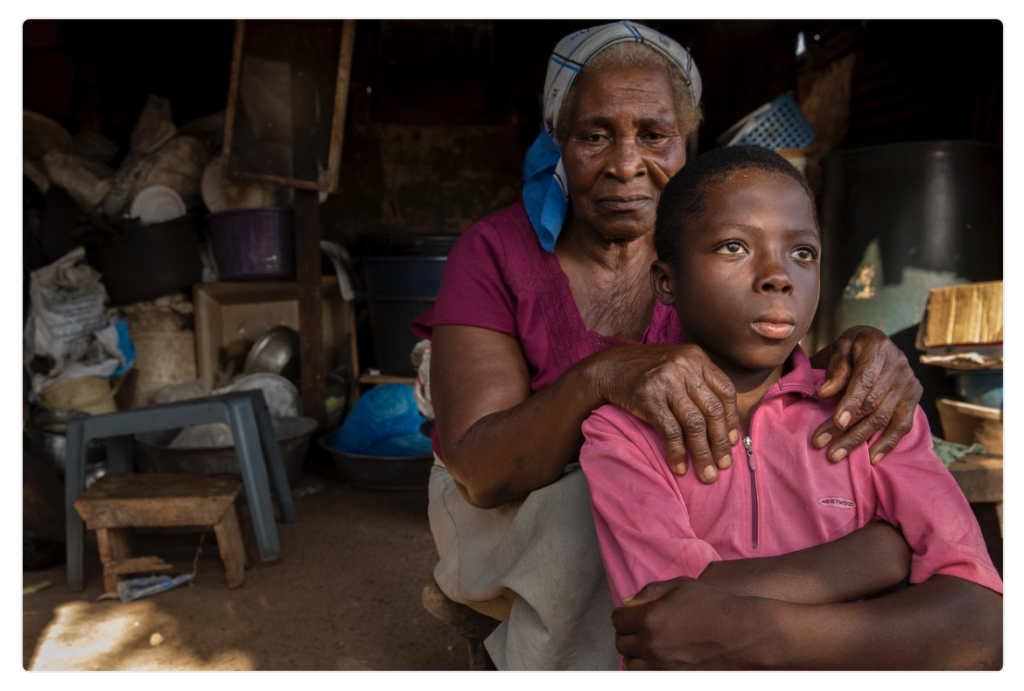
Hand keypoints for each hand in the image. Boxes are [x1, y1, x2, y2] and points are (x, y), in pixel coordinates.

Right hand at [591, 344, 738, 482]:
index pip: (725, 392)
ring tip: (707, 474)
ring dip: (703, 453)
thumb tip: (726, 421)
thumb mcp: (678, 365)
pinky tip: (679, 467)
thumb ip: (700, 383)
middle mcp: (684, 367)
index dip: (731, 420)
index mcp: (697, 358)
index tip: (733, 442)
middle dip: (721, 442)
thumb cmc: (648, 371)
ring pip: (695, 424)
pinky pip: (670, 431)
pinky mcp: (648, 398)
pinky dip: (677, 452)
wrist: (610, 367)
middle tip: (724, 465)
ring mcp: (666, 382)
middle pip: (712, 410)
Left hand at [612, 577, 767, 669]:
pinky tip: (656, 654)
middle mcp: (652, 644)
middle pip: (621, 643)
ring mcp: (662, 664)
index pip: (618, 621)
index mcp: (650, 619)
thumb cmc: (713, 605)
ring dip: (634, 652)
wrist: (740, 632)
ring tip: (646, 641)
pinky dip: (646, 665)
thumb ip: (649, 592)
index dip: (622, 614)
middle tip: (636, 625)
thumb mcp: (680, 586)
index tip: (628, 612)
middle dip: (625, 632)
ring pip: (630, 663)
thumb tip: (628, 601)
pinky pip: (647, 674)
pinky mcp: (673, 676)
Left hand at [812, 326, 921, 464]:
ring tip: (836, 455)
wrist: (879, 342)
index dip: (851, 403)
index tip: (837, 423)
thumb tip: (826, 393)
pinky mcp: (914, 399)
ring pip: (883, 418)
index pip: (865, 381)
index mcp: (878, 350)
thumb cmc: (854, 347)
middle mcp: (898, 368)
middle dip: (845, 428)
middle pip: (872, 404)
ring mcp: (908, 385)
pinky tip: (872, 458)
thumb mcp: (841, 346)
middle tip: (821, 444)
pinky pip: (903, 426)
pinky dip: (887, 443)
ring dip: (859, 439)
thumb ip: (836, 368)